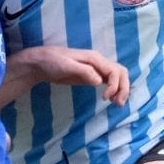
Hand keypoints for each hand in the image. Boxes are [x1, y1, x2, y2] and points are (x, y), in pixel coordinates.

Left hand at [0, 45, 128, 109]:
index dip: (114, 86)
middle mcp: (99, 62)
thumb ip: (84, 72)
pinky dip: (114, 90)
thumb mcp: (66, 66)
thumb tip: (99, 81)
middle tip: (118, 104)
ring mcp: (96, 69)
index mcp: (95, 59)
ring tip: (117, 104)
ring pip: (117, 77)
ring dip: (121, 90)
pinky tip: (111, 99)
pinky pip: (109, 81)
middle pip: (121, 73)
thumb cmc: (52, 62)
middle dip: (123, 88)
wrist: (41, 63)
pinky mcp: (91, 76)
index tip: (105, 98)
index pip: (114, 71)